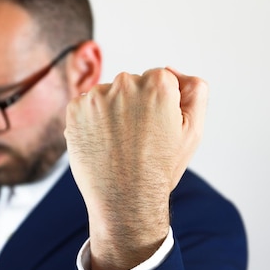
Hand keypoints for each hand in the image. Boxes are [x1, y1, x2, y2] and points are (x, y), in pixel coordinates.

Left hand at [65, 68, 207, 269]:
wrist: (125, 199)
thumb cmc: (160, 168)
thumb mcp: (193, 129)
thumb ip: (194, 90)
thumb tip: (172, 70)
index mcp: (158, 83)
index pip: (159, 80)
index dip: (158, 106)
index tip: (155, 129)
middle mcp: (126, 83)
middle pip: (131, 85)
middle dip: (134, 106)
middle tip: (137, 139)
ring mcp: (97, 96)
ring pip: (107, 96)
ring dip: (110, 112)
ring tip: (117, 144)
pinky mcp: (75, 110)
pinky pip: (85, 107)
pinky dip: (90, 121)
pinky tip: (100, 143)